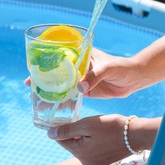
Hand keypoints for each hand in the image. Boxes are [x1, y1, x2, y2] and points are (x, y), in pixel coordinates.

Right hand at [25, 48, 147, 98]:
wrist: (135, 79)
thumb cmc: (122, 67)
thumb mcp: (108, 68)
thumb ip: (94, 76)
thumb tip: (80, 88)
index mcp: (80, 56)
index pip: (58, 57)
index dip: (45, 63)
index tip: (34, 69)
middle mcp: (78, 67)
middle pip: (56, 73)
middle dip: (43, 80)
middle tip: (30, 86)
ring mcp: (80, 80)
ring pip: (61, 86)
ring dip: (50, 93)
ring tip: (37, 101)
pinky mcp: (85, 91)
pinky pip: (71, 97)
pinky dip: (62, 102)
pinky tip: (52, 108)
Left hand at [47, 114, 131, 164]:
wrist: (136, 135)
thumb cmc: (111, 127)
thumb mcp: (86, 125)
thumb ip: (67, 130)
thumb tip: (49, 134)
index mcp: (79, 154)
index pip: (61, 140)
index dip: (60, 128)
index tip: (63, 118)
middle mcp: (86, 162)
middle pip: (72, 143)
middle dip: (74, 131)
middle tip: (82, 119)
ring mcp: (96, 163)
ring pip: (82, 145)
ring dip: (84, 135)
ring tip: (94, 125)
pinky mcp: (104, 160)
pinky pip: (92, 148)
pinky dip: (93, 140)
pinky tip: (101, 132)